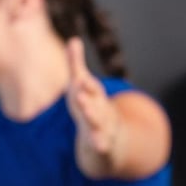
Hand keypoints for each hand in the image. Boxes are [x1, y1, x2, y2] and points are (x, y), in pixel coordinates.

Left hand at [65, 37, 119, 163]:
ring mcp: (104, 126)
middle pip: (95, 104)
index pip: (91, 87)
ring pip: (99, 123)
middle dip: (88, 100)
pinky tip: (100, 146)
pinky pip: (103, 144)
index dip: (86, 83)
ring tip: (87, 115)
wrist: (112, 135)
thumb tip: (74, 39)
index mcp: (95, 95)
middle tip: (79, 96)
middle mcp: (102, 109)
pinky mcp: (102, 143)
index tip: (79, 78)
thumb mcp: (81, 86)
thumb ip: (76, 64)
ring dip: (94, 119)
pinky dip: (102, 144)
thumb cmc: (92, 105)